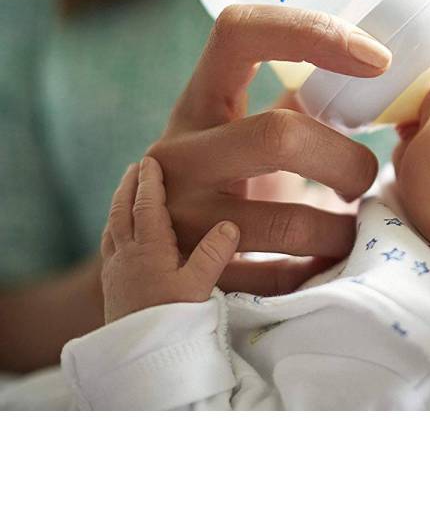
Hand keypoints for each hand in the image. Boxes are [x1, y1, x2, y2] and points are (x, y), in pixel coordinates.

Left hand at [101, 157, 240, 322]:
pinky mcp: (112, 289)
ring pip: (112, 229)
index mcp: (148, 249)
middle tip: (135, 168)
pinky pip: (109, 248)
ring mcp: (115, 273)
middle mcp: (126, 256)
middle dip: (129, 187)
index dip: (149, 182)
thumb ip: (214, 253)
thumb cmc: (171, 322)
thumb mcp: (199, 287)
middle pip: (122, 212)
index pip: (146, 206)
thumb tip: (230, 224)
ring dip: (119, 206)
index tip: (150, 161)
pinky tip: (119, 238)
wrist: (139, 357)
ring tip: (125, 195)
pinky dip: (113, 231)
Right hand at [145, 5, 390, 294]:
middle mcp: (176, 156)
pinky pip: (283, 280)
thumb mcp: (246, 132)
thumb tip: (393, 77)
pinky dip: (319, 274)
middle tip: (363, 181)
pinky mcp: (192, 280)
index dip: (312, 32)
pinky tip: (323, 266)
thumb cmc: (228, 183)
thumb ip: (302, 102)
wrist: (154, 269)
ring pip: (290, 224)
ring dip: (342, 231)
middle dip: (345, 162)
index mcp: (196, 104)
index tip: (379, 59)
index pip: (239, 32)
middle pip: (278, 135)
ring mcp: (178, 221)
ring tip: (350, 232)